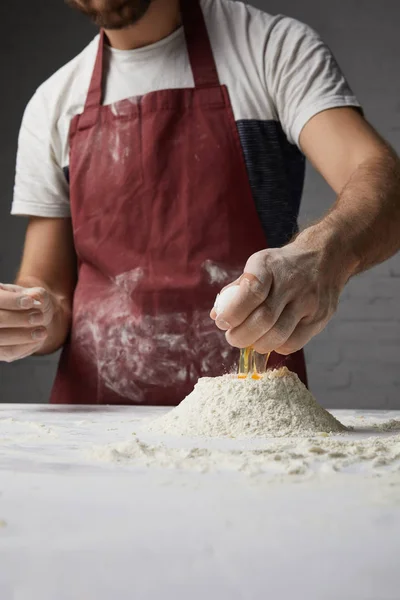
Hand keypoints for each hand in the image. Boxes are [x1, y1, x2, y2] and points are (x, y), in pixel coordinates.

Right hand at [0, 284, 54, 361]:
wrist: (34, 322)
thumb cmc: (32, 305)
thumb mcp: (36, 296)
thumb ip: (37, 294)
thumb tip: (34, 296)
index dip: (11, 301)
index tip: (30, 302)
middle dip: (19, 319)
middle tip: (40, 317)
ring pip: (1, 337)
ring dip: (23, 335)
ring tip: (42, 331)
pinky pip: (8, 351)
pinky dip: (25, 346)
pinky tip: (37, 340)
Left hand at [211, 241, 349, 354]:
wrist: (324, 258)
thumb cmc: (282, 267)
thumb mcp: (258, 266)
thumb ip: (237, 290)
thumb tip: (217, 315)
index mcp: (269, 265)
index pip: (251, 292)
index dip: (233, 312)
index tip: (223, 322)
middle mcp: (291, 282)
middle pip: (264, 319)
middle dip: (241, 335)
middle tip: (233, 337)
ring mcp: (309, 301)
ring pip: (278, 335)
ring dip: (257, 345)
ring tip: (251, 341)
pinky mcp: (320, 317)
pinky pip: (294, 343)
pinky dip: (277, 347)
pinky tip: (271, 340)